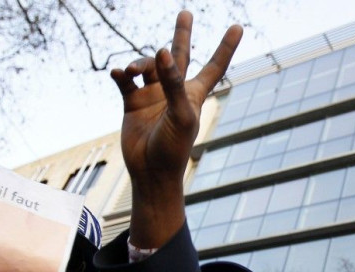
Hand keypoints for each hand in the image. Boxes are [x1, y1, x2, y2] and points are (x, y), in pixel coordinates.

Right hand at [111, 10, 242, 248]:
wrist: (150, 172)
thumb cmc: (173, 148)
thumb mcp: (180, 114)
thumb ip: (173, 83)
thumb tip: (163, 52)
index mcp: (193, 94)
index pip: (214, 65)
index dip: (226, 47)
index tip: (237, 26)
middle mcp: (173, 91)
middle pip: (180, 56)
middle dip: (182, 35)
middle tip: (186, 13)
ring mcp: (153, 96)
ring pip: (147, 66)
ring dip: (139, 63)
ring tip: (131, 70)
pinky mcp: (133, 104)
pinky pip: (125, 82)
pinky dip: (120, 75)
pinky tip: (118, 73)